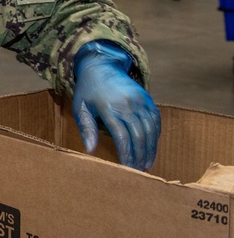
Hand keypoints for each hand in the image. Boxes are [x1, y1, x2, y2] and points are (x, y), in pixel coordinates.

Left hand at [72, 40, 160, 170]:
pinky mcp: (148, 99)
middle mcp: (128, 104)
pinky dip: (155, 136)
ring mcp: (141, 101)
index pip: (122, 137)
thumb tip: (90, 150)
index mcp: (110, 108)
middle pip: (139, 136)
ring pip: (150, 130)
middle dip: (140, 156)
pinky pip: (156, 121)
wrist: (101, 66)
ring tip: (146, 164)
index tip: (126, 169)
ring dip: (150, 149)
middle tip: (138, 171)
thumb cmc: (88, 90)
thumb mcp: (80, 108)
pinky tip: (152, 148)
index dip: (126, 155)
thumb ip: (87, 128)